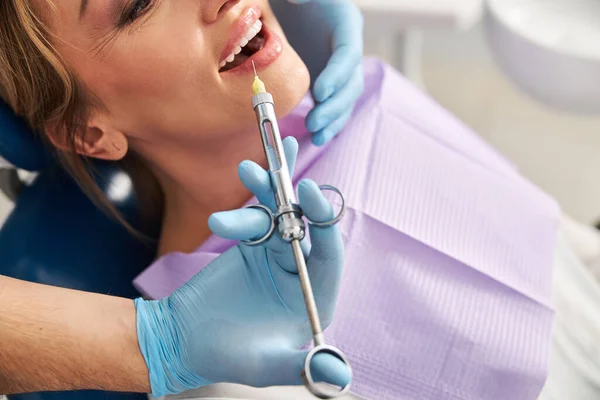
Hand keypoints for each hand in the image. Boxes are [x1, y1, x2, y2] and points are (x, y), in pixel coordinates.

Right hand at [135, 137, 349, 396]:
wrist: (183, 341)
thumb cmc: (227, 357)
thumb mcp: (268, 365)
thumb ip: (302, 366)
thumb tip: (341, 379)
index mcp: (314, 299)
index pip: (328, 256)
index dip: (322, 223)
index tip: (307, 191)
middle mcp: (301, 274)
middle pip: (306, 227)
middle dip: (295, 198)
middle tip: (283, 174)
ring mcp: (277, 257)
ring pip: (279, 215)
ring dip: (267, 190)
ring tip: (249, 170)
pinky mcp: (253, 245)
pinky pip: (256, 215)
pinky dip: (252, 196)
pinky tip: (247, 172)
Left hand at [289, 0, 364, 145]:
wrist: (286, 4)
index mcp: (345, 23)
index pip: (348, 53)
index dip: (337, 75)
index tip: (319, 92)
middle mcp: (347, 47)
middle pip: (351, 81)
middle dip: (335, 105)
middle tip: (314, 122)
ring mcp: (338, 65)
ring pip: (345, 98)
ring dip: (333, 119)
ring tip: (317, 136)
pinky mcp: (328, 78)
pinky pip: (334, 103)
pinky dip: (328, 121)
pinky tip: (317, 137)